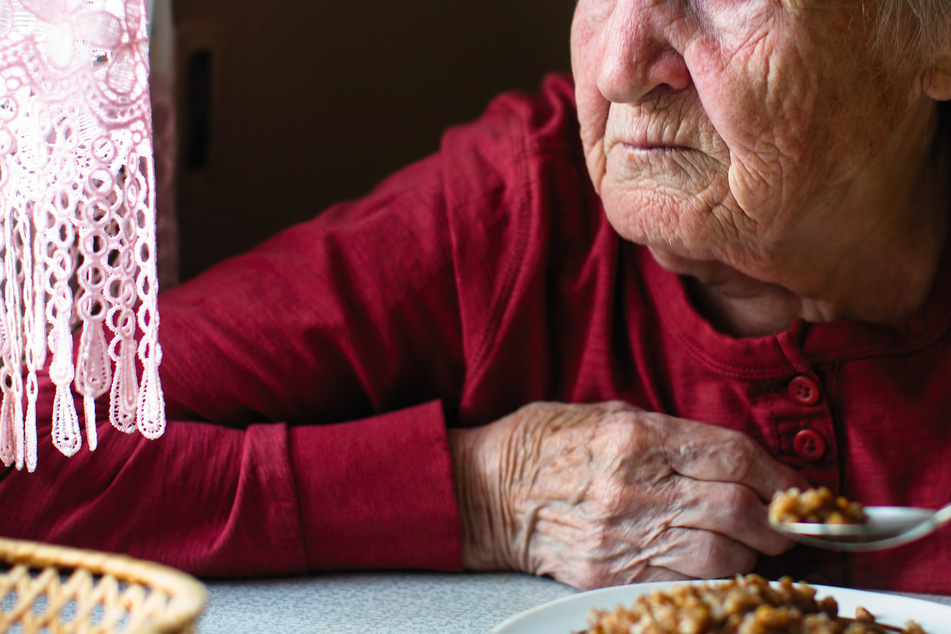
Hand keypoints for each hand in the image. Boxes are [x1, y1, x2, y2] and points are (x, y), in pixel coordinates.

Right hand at [449, 401, 807, 589]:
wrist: (485, 491)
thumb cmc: (547, 443)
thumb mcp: (609, 414)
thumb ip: (673, 436)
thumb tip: (737, 460)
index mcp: (635, 437)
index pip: (733, 457)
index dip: (779, 475)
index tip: (797, 487)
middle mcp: (633, 488)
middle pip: (738, 511)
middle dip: (776, 521)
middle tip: (785, 523)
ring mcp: (621, 537)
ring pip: (719, 556)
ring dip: (750, 554)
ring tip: (751, 545)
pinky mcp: (609, 574)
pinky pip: (682, 584)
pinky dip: (711, 578)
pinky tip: (716, 567)